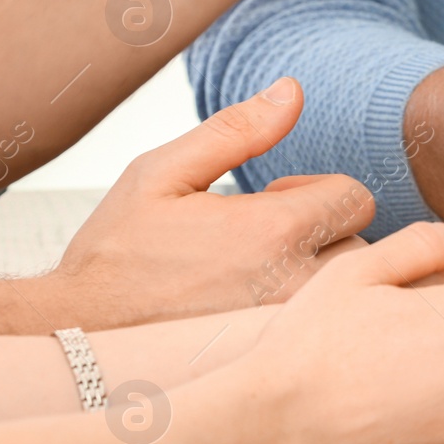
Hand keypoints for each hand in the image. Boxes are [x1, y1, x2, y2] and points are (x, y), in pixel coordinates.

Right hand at [47, 77, 374, 328]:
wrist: (79, 334)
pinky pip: (334, 324)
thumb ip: (234, 130)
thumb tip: (292, 89)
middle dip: (327, 231)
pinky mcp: (284, 354)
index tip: (276, 200)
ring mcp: (294, 326)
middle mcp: (295, 283)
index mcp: (272, 231)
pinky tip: (271, 304)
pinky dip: (319, 310)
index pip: (354, 197)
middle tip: (272, 238)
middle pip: (363, 243)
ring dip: (324, 272)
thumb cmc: (117, 250)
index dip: (318, 191)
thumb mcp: (161, 174)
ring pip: (352, 288)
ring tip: (267, 271)